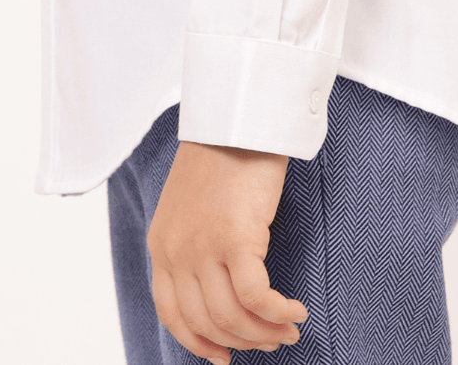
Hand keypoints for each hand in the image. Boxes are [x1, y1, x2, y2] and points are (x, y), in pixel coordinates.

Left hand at [146, 140, 307, 363]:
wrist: (238, 117)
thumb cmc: (224, 155)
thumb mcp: (191, 206)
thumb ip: (194, 245)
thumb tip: (219, 289)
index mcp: (162, 245)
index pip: (172, 314)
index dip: (199, 343)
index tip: (223, 359)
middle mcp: (176, 252)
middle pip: (206, 322)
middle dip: (242, 341)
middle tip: (272, 342)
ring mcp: (203, 247)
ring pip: (232, 316)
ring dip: (264, 331)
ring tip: (288, 328)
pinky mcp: (235, 240)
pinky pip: (257, 298)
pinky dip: (278, 312)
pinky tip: (295, 310)